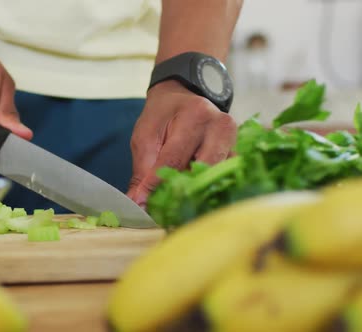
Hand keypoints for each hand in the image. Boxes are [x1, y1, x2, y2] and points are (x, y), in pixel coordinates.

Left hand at [127, 80, 236, 206]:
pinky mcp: (238, 154)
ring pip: (216, 177)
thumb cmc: (163, 117)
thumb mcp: (145, 137)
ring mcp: (234, 141)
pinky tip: (192, 198)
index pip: (175, 158)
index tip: (143, 203)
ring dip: (195, 192)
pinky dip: (206, 189)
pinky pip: (224, 178)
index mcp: (195, 116)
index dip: (157, 184)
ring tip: (175, 204)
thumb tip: (138, 203)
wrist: (183, 98)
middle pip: (202, 170)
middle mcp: (221, 126)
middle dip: (180, 190)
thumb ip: (142, 171)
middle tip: (162, 207)